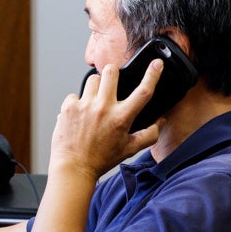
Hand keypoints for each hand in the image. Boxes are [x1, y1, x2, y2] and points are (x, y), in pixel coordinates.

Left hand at [48, 58, 164, 179]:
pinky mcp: (69, 107)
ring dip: (96, 87)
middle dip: (113, 73)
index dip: (152, 75)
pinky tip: (79, 115)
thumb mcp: (129, 149)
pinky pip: (75, 94)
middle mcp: (104, 109)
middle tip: (111, 84)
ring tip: (94, 103)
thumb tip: (160, 122)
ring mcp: (85, 106)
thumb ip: (149, 135)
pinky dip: (78, 102)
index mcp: (121, 118)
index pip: (143, 92)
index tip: (156, 63)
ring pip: (93, 79)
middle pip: (111, 72)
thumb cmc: (101, 159)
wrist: (73, 168)